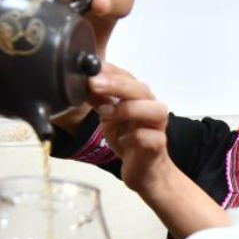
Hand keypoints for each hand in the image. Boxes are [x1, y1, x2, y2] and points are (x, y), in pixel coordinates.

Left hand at [89, 63, 173, 193]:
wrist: (144, 171)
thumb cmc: (128, 141)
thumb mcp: (108, 117)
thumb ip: (98, 99)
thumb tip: (80, 81)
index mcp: (139, 98)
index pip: (127, 76)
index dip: (109, 71)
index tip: (90, 67)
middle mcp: (151, 107)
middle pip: (141, 89)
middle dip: (116, 84)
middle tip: (94, 83)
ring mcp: (157, 127)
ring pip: (154, 110)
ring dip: (128, 108)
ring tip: (105, 114)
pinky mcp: (158, 146)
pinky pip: (151, 137)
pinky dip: (135, 137)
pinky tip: (122, 141)